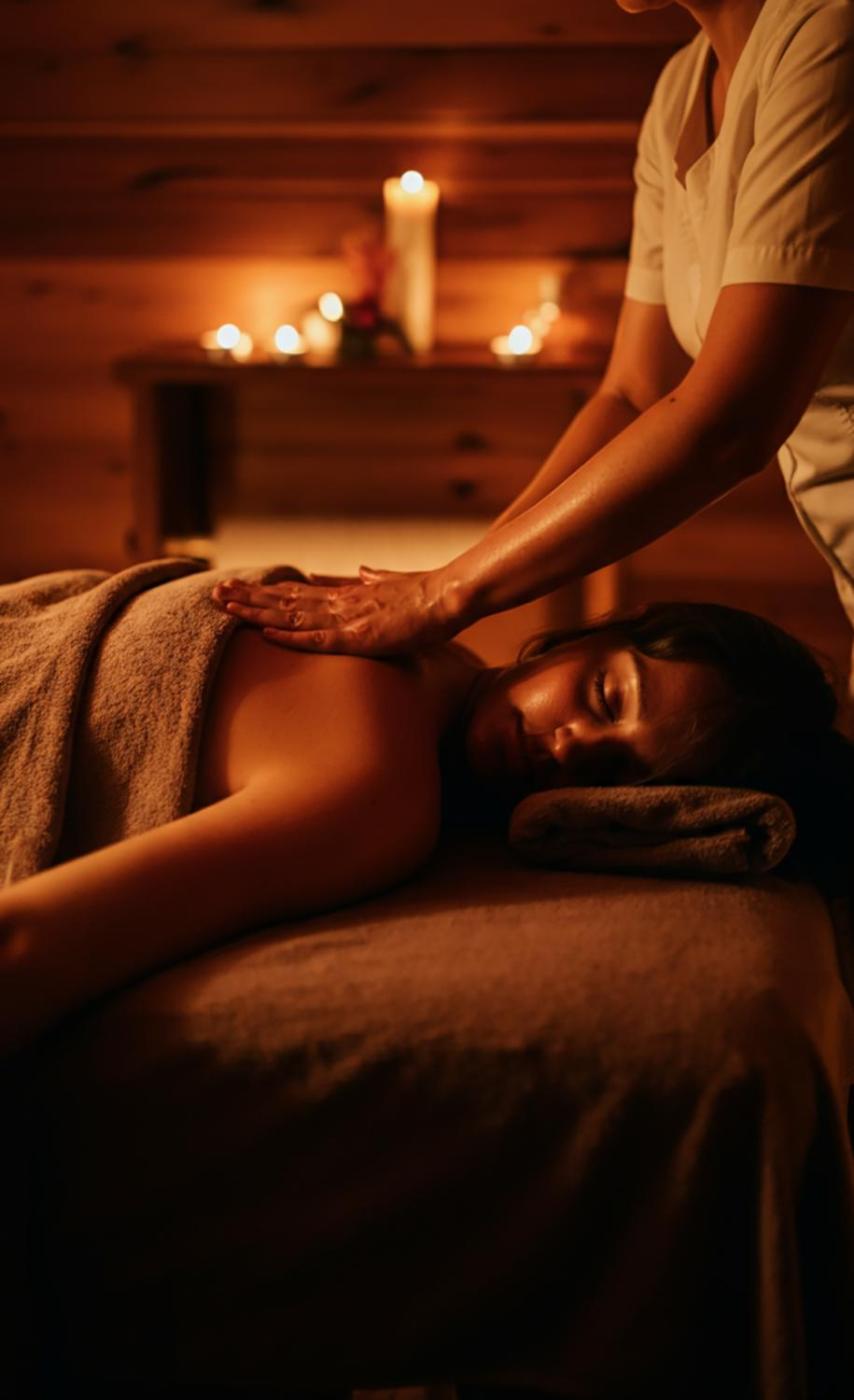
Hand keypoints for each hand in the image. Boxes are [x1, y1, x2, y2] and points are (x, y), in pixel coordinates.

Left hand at [211, 565, 466, 655]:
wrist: (449, 596)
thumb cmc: (426, 595)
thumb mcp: (394, 585)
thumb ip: (375, 579)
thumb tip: (362, 570)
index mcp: (344, 595)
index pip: (295, 593)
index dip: (264, 592)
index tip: (236, 589)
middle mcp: (339, 603)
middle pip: (285, 600)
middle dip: (249, 599)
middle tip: (215, 593)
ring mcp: (347, 619)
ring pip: (292, 616)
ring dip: (258, 613)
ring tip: (227, 606)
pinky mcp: (360, 637)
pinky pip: (318, 639)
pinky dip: (291, 637)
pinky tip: (266, 635)